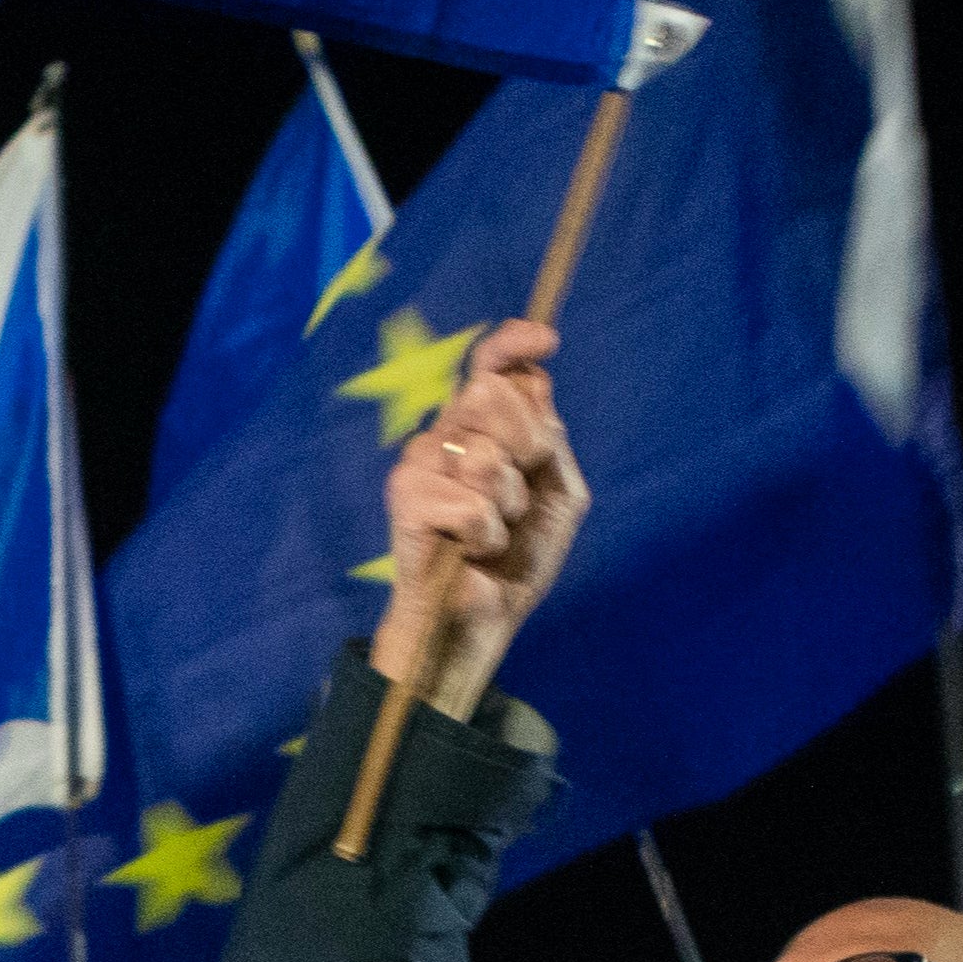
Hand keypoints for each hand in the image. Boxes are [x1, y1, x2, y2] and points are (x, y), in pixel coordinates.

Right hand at [371, 321, 586, 721]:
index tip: (546, 343)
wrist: (482, 618)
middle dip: (525, 444)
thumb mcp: (558, 490)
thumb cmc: (518, 557)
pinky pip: (469, 504)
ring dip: (507, 504)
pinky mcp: (404, 499)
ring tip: (494, 531)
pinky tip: (470, 550)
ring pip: (484, 454)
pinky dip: (484, 535)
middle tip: (522, 489)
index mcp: (484, 427)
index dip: (514, 343)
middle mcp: (447, 435)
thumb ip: (551, 437)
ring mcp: (420, 463)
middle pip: (489, 392)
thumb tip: (535, 381)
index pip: (492, 365)